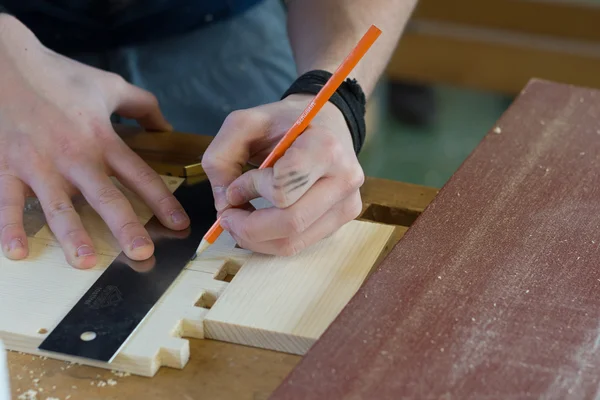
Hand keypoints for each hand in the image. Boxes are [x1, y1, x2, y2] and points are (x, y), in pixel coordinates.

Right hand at [0, 15, 189, 267]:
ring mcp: (39, 163)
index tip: (179, 224)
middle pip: (105, 197)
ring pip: (59, 206)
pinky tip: (17, 252)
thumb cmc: (59, 75)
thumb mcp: (109, 85)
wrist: (3, 61)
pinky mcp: (5, 166)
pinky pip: (7, 201)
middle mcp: (75, 155)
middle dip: (125, 227)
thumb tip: (166, 127)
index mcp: (102, 139)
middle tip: (141, 254)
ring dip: (72, 235)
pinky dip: (10, 227)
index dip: (163, 201)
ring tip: (84, 262)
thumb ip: (143, 105)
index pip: (140, 175)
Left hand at [201, 93, 364, 255]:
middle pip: (290, 223)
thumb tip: (223, 204)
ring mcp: (348, 203)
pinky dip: (271, 241)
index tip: (235, 185)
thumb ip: (221, 157)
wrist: (327, 124)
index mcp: (325, 146)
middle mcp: (344, 178)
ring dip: (256, 239)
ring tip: (240, 222)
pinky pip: (300, 244)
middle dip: (248, 227)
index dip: (251, 190)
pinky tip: (261, 224)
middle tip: (226, 217)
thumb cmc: (286, 123)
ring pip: (293, 242)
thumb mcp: (245, 124)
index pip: (283, 186)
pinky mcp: (344, 219)